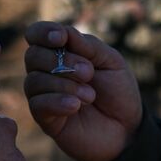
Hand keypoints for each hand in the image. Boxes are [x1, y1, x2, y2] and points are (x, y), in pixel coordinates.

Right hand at [24, 21, 142, 160]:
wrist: (127, 128)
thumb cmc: (118, 92)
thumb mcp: (111, 62)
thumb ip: (89, 46)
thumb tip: (64, 32)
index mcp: (61, 53)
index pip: (36, 34)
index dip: (43, 32)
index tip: (62, 38)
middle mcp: (46, 72)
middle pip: (33, 56)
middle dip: (62, 61)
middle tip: (89, 73)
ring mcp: (44, 96)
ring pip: (34, 81)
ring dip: (64, 84)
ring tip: (90, 96)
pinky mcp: (46, 119)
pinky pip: (37, 105)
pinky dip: (57, 101)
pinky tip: (75, 106)